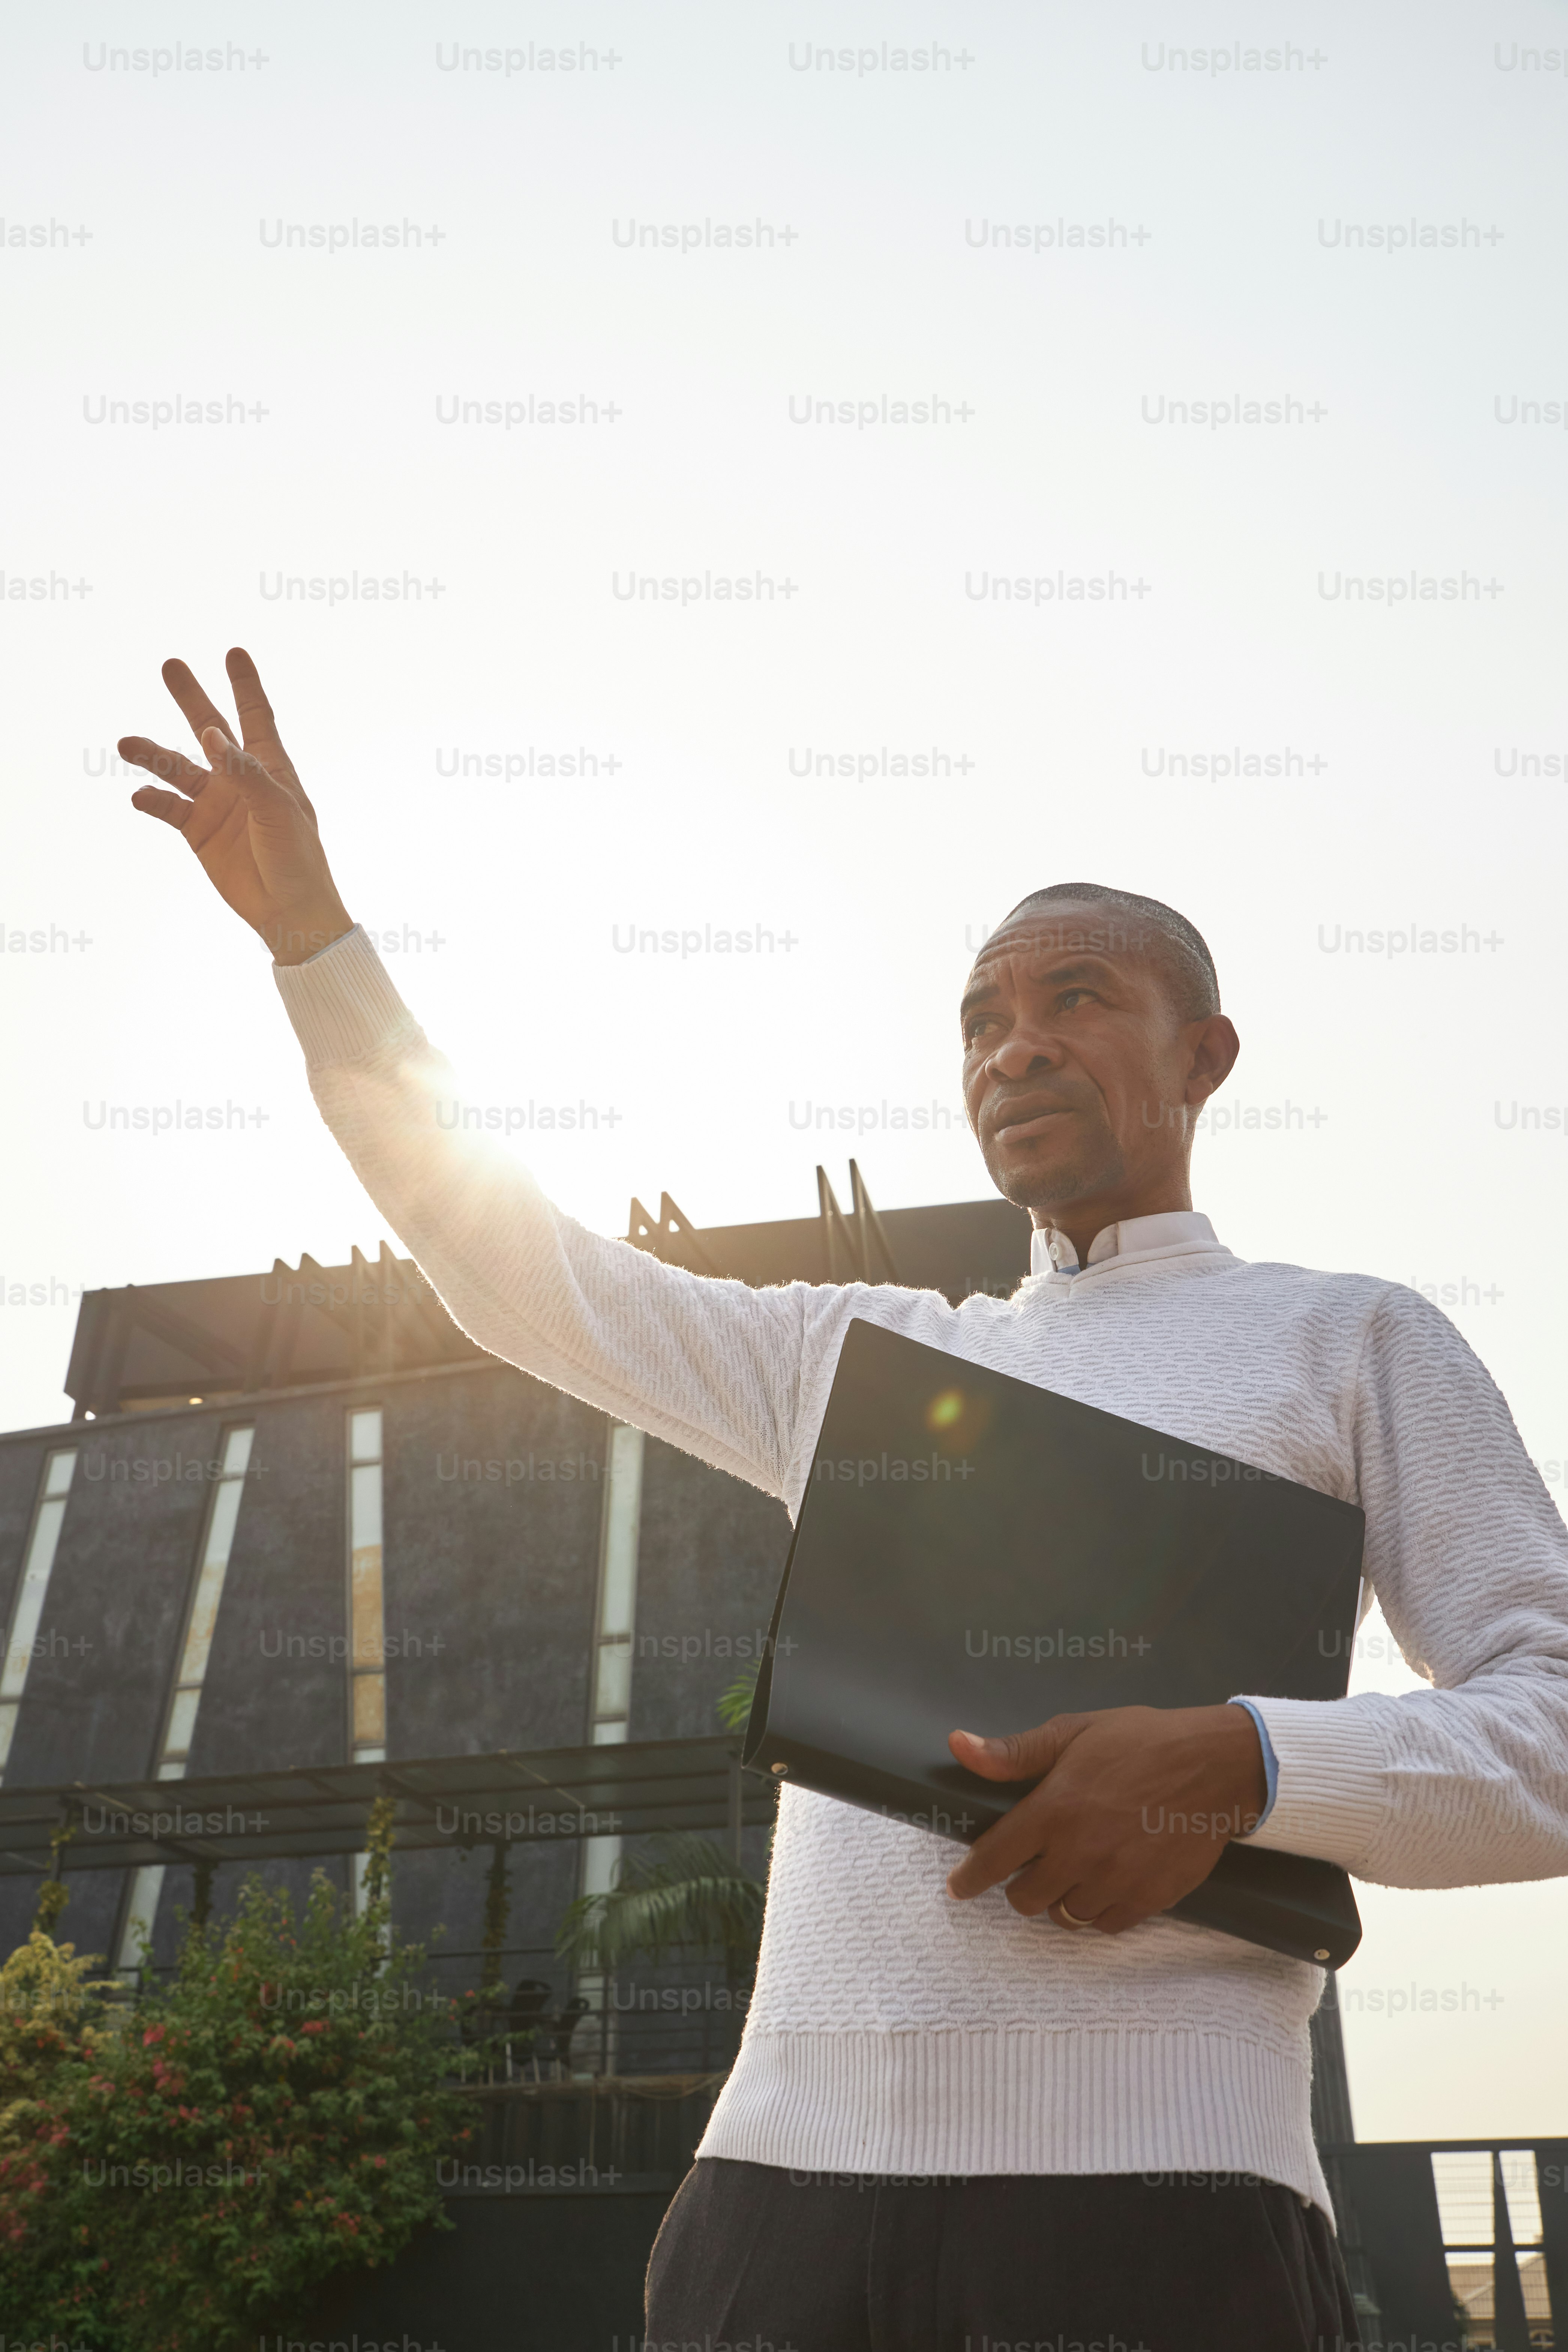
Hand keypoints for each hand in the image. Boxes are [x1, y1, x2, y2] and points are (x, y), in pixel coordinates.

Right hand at [121, 648, 352, 963]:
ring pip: (177, 768)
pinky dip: (152, 799)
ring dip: (152, 754)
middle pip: (208, 729)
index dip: (244, 684)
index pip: (255, 716)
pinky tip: (139, 795)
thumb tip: (210, 733)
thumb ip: (244, 770)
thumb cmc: (297, 858)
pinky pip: (168, 807)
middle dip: (190, 698)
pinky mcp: (197, 831)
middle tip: (170, 665)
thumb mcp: (277, 809)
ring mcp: (216, 804)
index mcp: (269, 768)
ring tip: (126, 743)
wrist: (288, 910)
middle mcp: (238, 779)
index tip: (234, 652)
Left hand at [944, 1702, 1266, 1935]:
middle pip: (1025, 1898)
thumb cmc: (1141, 1741)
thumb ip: (1015, 1751)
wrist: (1215, 1765)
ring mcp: (1115, 1880)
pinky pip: (1104, 1925)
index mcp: (1054, 1810)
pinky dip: (1097, 1910)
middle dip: (1021, 1884)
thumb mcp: (1073, 1732)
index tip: (959, 1886)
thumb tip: (958, 1746)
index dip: (970, 1877)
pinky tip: (1105, 1883)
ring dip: (1060, 1898)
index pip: (994, 1858)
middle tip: (1035, 1864)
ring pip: (1064, 1916)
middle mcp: (1080, 1852)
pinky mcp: (1149, 1898)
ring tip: (1075, 1870)